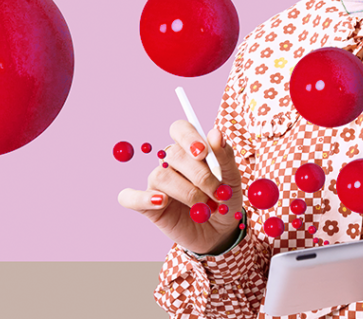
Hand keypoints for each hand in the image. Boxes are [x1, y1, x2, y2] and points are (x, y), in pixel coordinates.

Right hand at [118, 120, 243, 254]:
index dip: (189, 137)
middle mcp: (170, 162)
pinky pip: (131, 198)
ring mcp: (157, 183)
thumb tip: (215, 134)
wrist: (220, 232)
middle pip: (173, 154)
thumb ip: (224, 156)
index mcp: (190, 149)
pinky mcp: (147, 206)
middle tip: (217, 193)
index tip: (203, 153)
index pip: (180, 129)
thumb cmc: (224, 200)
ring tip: (205, 207)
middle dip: (199, 175)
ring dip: (187, 193)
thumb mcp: (232, 179)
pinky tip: (161, 201)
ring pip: (161, 175)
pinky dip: (142, 198)